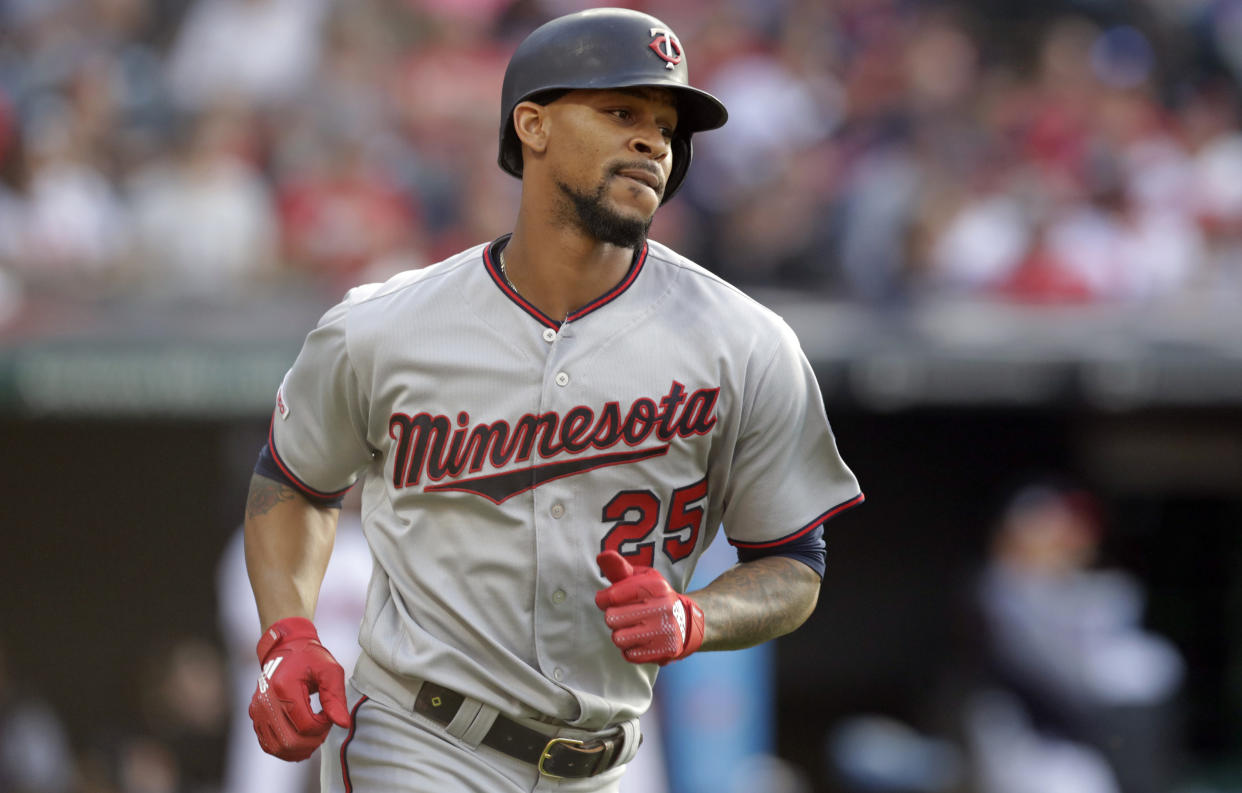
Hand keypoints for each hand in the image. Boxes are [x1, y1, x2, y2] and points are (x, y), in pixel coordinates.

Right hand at [248, 617, 350, 760]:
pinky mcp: (255, 716)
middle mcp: (266, 701)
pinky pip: (268, 744)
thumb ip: (336, 698)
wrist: (286, 647)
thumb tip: (343, 724)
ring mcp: (257, 710)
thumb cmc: (310, 657)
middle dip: (313, 741)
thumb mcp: (330, 670)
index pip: (306, 725)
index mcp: (284, 687)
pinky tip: (301, 740)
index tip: (330, 715)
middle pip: (290, 741)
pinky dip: (286, 749)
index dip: (323, 727)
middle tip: (324, 727)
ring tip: (314, 735)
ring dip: (300, 748)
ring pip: (278, 748)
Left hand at [594, 550, 704, 665]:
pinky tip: (641, 640)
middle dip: (614, 617)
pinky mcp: (665, 650)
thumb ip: (619, 568)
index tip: (610, 599)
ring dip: (620, 634)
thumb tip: (602, 556)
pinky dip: (631, 649)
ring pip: (618, 639)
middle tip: (626, 615)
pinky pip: (629, 655)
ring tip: (633, 628)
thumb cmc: (654, 597)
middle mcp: (663, 606)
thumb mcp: (641, 578)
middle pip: (611, 618)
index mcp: (655, 585)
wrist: (686, 622)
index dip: (604, 599)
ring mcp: (665, 630)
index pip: (612, 596)